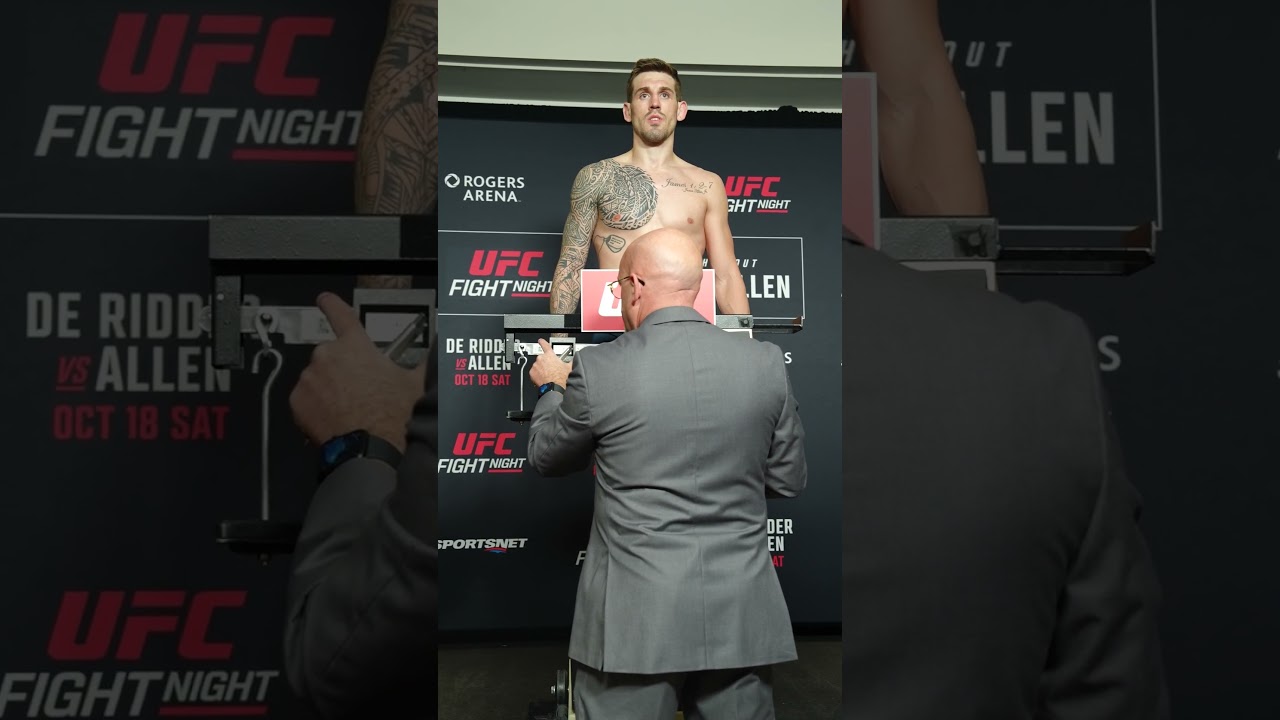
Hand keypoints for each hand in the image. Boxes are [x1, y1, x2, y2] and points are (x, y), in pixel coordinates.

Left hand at [289, 293, 423, 450]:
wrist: (369, 447)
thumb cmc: (390, 415)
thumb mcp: (413, 384)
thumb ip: (422, 363)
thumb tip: (437, 355)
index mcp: (355, 346)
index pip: (340, 315)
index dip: (332, 305)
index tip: (324, 299)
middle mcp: (328, 356)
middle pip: (330, 356)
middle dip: (340, 370)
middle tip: (357, 391)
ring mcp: (310, 377)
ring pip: (317, 379)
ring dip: (328, 389)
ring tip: (347, 409)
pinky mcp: (297, 400)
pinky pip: (304, 399)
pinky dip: (315, 406)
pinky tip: (333, 417)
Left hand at [528, 338, 571, 388]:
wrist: (554, 387)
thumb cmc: (560, 377)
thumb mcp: (568, 367)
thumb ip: (570, 361)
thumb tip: (574, 360)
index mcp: (550, 355)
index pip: (545, 345)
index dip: (542, 342)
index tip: (540, 340)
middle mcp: (541, 358)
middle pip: (542, 358)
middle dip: (545, 363)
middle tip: (550, 369)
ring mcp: (535, 365)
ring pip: (537, 365)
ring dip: (541, 369)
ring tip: (547, 375)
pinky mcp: (532, 372)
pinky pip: (533, 372)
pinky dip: (537, 374)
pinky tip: (542, 378)